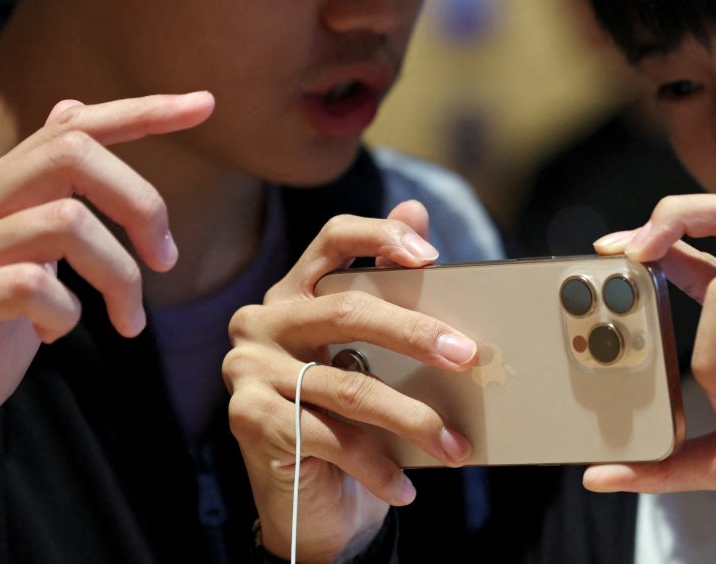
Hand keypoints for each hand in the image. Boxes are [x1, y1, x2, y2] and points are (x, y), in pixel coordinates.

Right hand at [0, 93, 212, 460]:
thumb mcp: (27, 250)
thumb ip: (49, 190)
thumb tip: (72, 109)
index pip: (72, 127)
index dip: (143, 112)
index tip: (205, 104)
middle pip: (72, 153)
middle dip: (142, 202)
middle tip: (166, 259)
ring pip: (65, 221)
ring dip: (119, 276)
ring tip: (127, 320)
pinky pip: (29, 286)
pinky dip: (66, 312)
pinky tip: (56, 334)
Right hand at [225, 201, 475, 562]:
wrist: (311, 505)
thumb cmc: (351, 422)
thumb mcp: (376, 358)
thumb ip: (391, 291)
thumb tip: (417, 210)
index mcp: (293, 293)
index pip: (333, 239)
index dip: (380, 236)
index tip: (432, 255)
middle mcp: (261, 321)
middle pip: (347, 310)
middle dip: (416, 334)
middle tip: (468, 356)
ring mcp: (247, 369)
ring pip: (350, 384)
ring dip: (413, 420)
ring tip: (456, 444)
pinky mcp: (248, 417)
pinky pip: (331, 437)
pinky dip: (377, 466)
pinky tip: (406, 486)